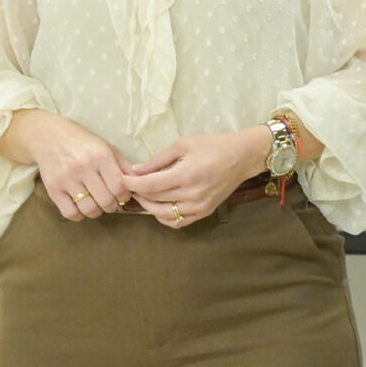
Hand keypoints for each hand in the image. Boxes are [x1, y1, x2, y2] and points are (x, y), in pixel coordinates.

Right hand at [0, 110, 131, 220]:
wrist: (50, 137)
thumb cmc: (84, 144)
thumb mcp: (108, 148)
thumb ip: (124, 167)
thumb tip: (140, 184)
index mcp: (101, 157)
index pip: (120, 187)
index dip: (125, 196)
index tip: (122, 195)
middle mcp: (84, 168)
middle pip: (106, 201)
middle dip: (112, 205)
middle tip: (110, 201)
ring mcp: (66, 179)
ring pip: (89, 209)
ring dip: (97, 211)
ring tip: (96, 203)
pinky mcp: (52, 189)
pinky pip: (70, 213)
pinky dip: (79, 215)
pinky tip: (81, 206)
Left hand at [126, 129, 271, 228]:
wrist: (244, 157)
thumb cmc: (214, 146)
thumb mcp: (184, 144)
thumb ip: (158, 160)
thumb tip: (136, 170)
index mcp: (187, 174)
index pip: (150, 185)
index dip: (131, 183)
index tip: (121, 178)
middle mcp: (192, 194)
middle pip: (154, 199)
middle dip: (137, 192)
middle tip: (130, 185)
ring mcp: (199, 206)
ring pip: (163, 214)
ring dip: (148, 206)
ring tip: (143, 196)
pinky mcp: (205, 212)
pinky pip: (177, 222)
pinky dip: (164, 217)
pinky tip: (159, 206)